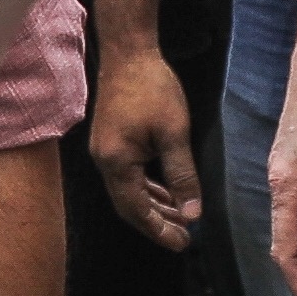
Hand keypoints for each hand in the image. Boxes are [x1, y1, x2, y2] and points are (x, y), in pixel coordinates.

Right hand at [89, 47, 201, 249]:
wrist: (127, 51)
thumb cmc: (152, 88)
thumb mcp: (174, 133)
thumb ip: (182, 176)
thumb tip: (192, 214)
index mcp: (116, 161)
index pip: (137, 210)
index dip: (160, 230)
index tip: (184, 244)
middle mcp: (104, 159)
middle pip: (128, 205)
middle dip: (156, 223)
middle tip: (184, 237)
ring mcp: (104, 149)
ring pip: (128, 191)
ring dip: (153, 205)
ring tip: (181, 217)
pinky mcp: (110, 139)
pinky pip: (127, 175)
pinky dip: (147, 187)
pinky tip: (165, 191)